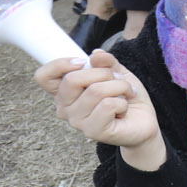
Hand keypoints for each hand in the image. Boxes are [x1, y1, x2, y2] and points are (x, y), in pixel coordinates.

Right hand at [36, 50, 159, 151]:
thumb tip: (95, 54)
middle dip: (103, 73)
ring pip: (95, 91)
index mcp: (65, 91)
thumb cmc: (125, 97)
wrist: (143, 122)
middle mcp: (65, 108)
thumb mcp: (117, 72)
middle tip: (118, 80)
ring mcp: (77, 122)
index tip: (83, 61)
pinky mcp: (93, 131)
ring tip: (126, 94)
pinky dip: (123, 102)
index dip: (60, 64)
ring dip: (119, 86)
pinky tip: (123, 109)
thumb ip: (106, 62)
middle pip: (72, 79)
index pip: (43, 76)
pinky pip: (108, 105)